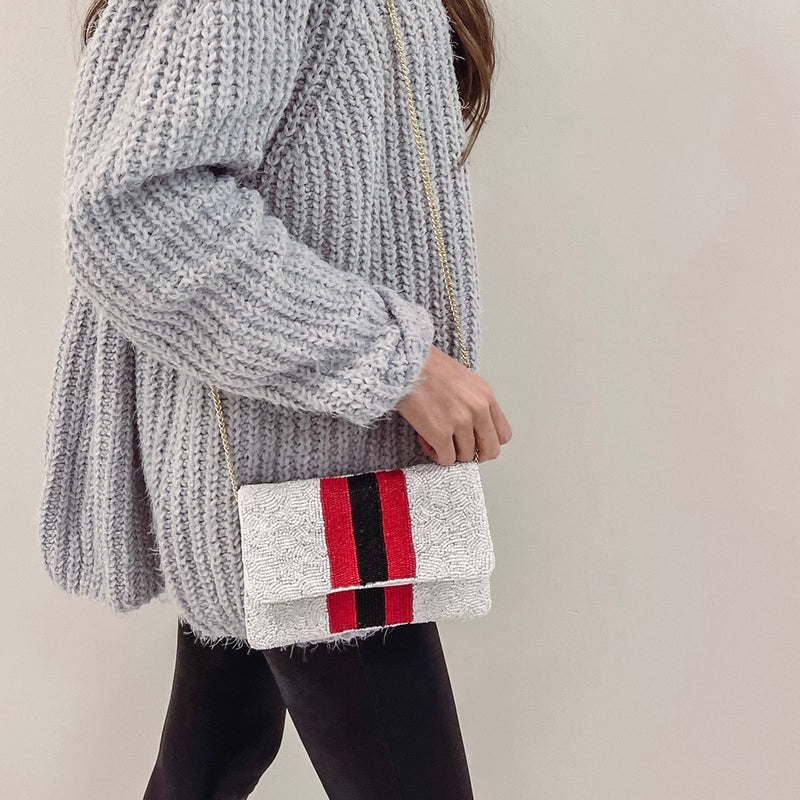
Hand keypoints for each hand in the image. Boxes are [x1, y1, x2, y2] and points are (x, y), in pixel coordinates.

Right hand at [395, 344, 512, 464]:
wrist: (406, 362)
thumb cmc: (428, 366)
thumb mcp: (464, 380)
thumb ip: (474, 403)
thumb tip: (472, 427)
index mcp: (486, 396)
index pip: (503, 434)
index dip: (488, 442)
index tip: (476, 442)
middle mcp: (478, 410)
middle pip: (490, 450)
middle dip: (475, 455)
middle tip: (459, 450)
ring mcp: (460, 422)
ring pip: (466, 457)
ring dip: (450, 452)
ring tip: (435, 439)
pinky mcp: (440, 433)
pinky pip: (446, 459)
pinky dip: (436, 455)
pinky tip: (426, 440)